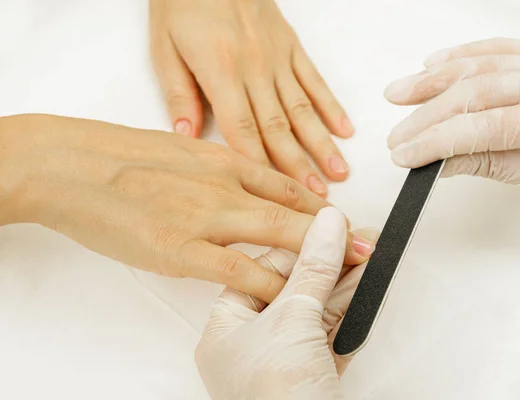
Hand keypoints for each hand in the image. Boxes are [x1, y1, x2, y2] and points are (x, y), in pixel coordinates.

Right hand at [0, 115, 373, 301]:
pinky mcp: (184, 249)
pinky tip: (290, 295)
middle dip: (335, 232)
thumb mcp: (179, 151)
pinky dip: (270, 283)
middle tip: (367, 247)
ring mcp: (208, 216)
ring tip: (346, 272)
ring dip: (316, 256)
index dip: (319, 206)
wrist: (73, 166)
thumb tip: (238, 182)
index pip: (286, 184)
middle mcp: (225, 184)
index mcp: (224, 159)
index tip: (343, 221)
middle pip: (294, 210)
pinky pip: (240, 269)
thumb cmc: (119, 158)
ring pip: (278, 235)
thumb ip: (214, 168)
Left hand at [149, 0, 353, 196]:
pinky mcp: (290, 45)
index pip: (244, 130)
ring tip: (338, 172)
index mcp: (220, 71)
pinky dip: (331, 105)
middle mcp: (254, 68)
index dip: (263, 167)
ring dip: (321, 143)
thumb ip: (179, 93)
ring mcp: (276, 57)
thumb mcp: (164, 48)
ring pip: (303, 108)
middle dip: (299, 166)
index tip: (279, 196)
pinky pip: (314, 79)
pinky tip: (344, 128)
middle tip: (317, 197)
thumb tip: (186, 135)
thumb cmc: (182, 2)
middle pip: (279, 127)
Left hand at [196, 207, 376, 398]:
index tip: (326, 230)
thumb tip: (328, 224)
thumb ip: (313, 268)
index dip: (296, 248)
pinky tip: (369, 287)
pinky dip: (353, 312)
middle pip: (294, 290)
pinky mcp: (315, 376)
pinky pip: (333, 333)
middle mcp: (253, 346)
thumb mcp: (292, 319)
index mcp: (227, 330)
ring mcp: (285, 362)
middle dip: (329, 264)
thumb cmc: (276, 399)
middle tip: (358, 240)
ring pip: (318, 311)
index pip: (261, 272)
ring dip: (346, 284)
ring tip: (373, 255)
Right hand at [385, 38, 519, 223]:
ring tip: (400, 95)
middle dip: (428, 115)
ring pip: (482, 63)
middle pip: (477, 90)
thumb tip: (434, 160)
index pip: (486, 126)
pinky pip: (499, 48)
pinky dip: (462, 55)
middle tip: (398, 139)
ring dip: (434, 80)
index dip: (437, 141)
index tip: (405, 155)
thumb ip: (483, 162)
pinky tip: (434, 63)